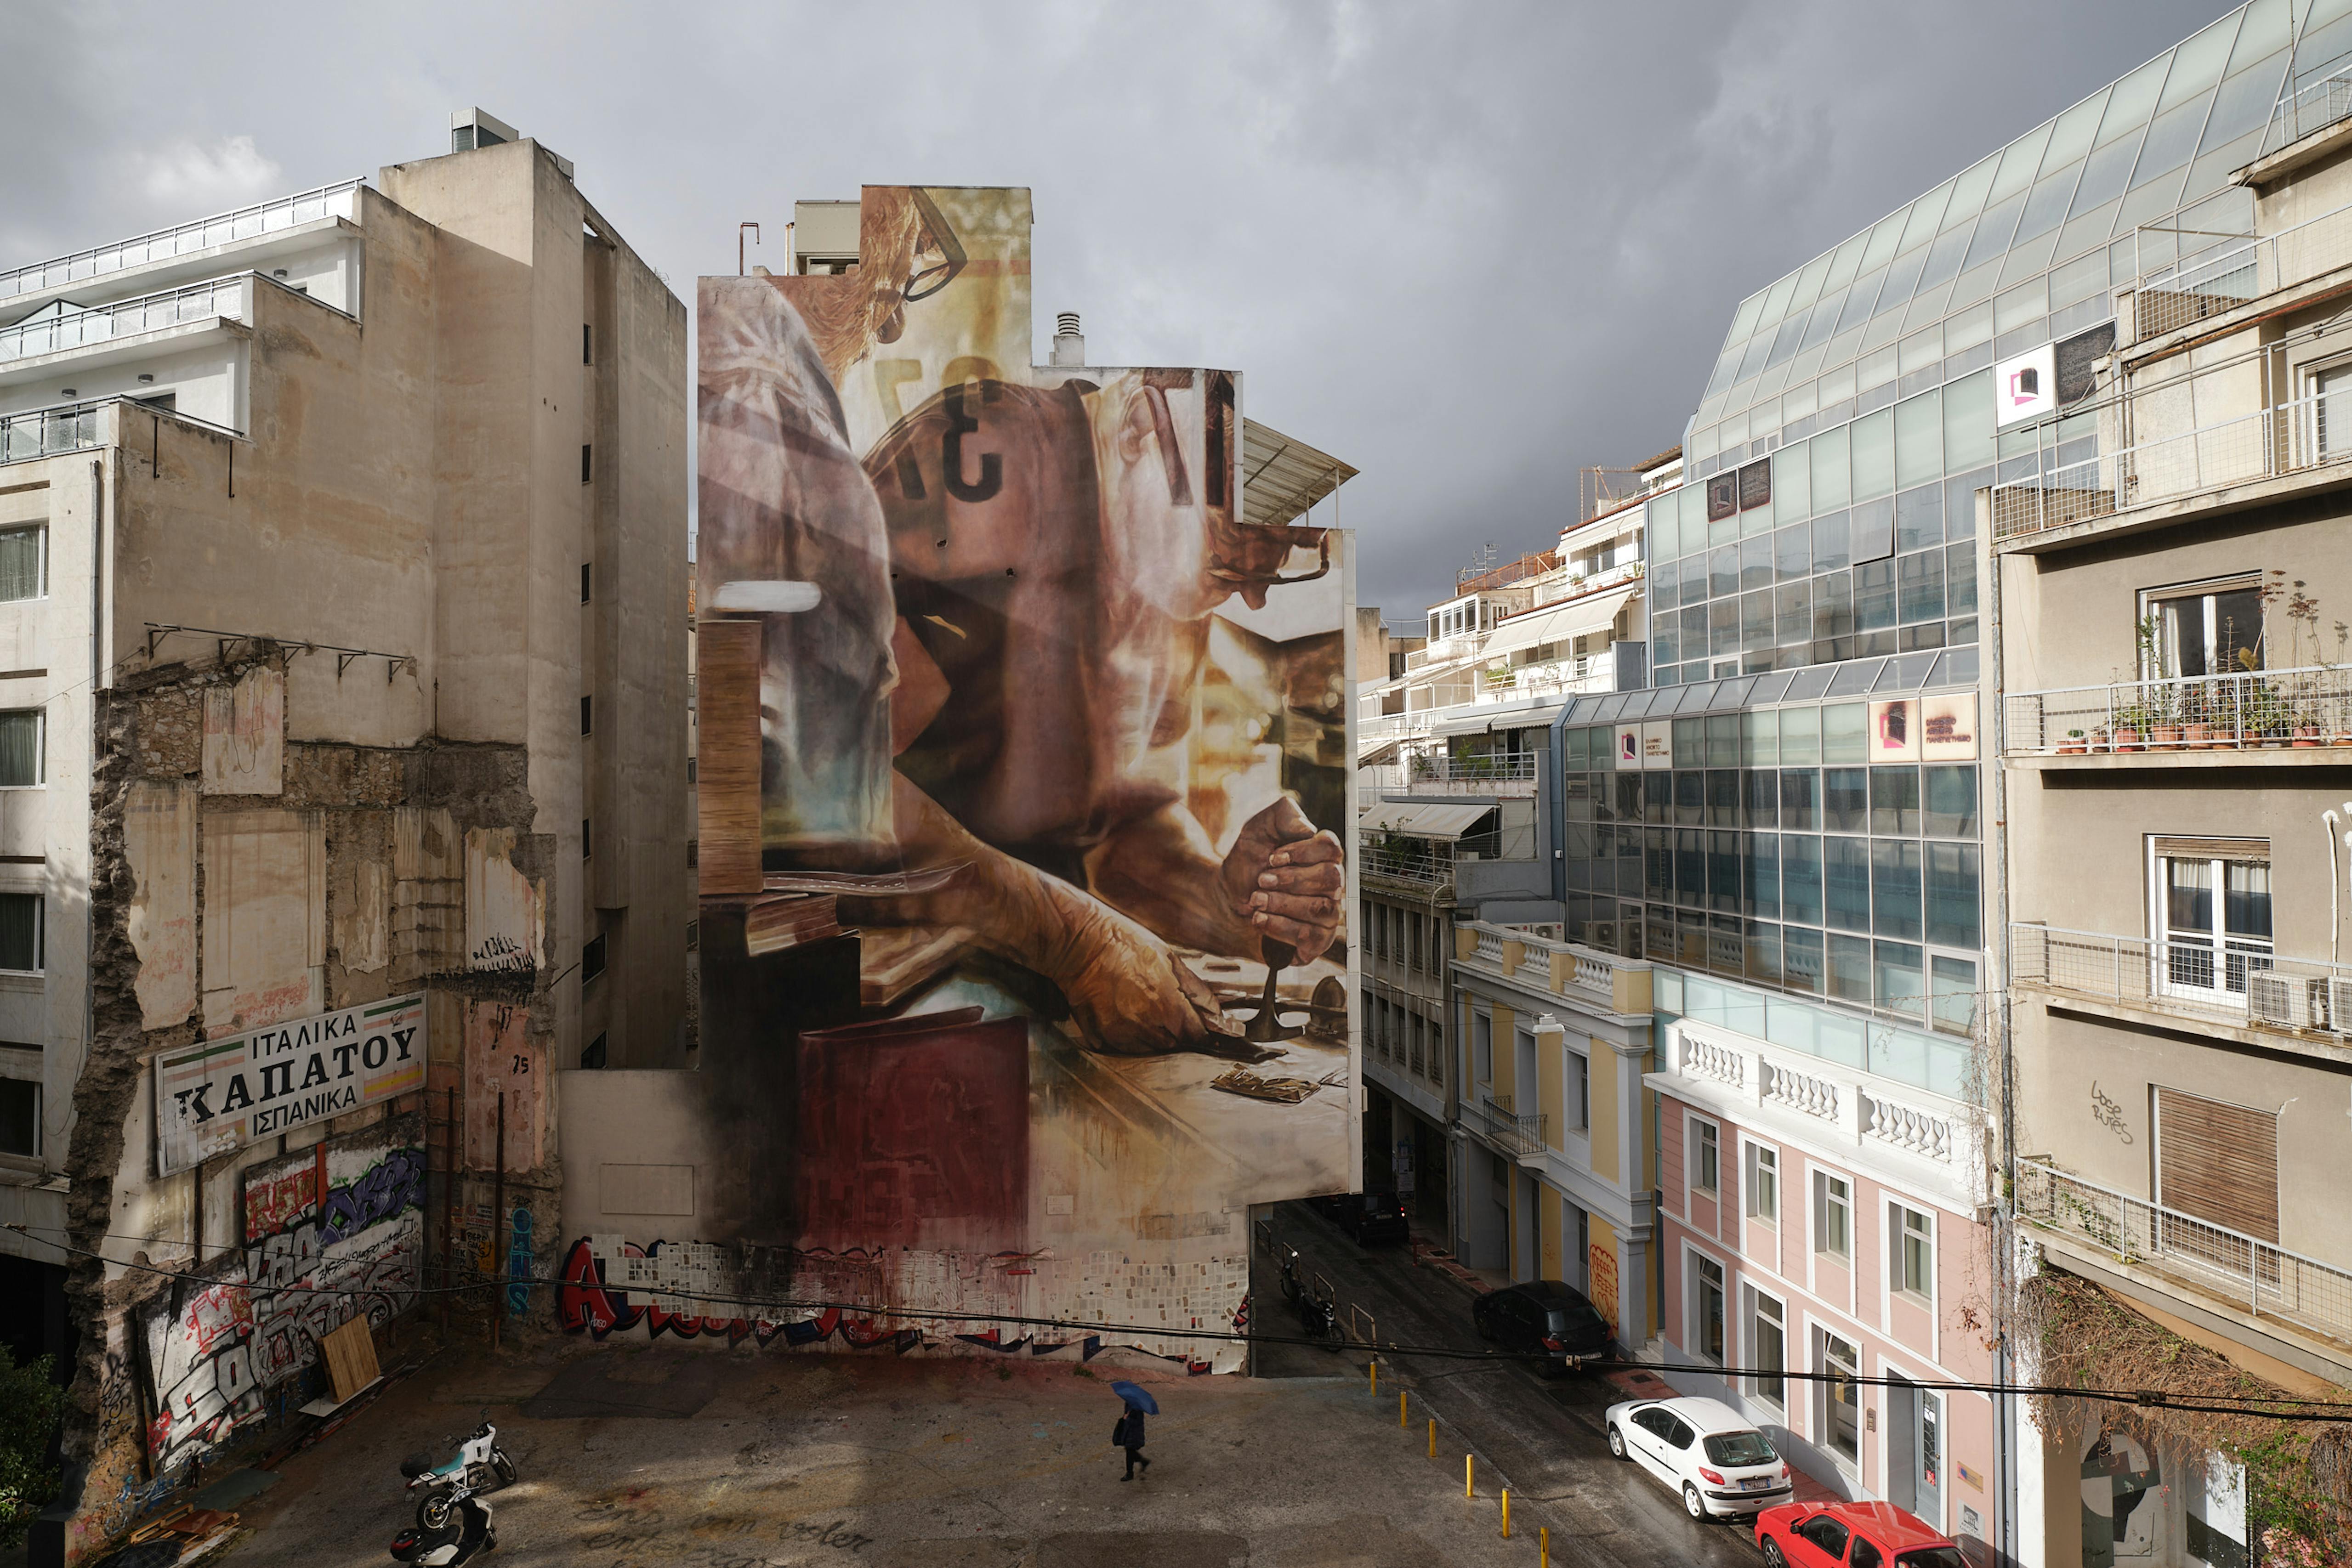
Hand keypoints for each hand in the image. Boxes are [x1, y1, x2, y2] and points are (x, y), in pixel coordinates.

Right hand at [1055, 900, 1240, 1055]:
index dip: (1199, 1029)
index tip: (1196, 1023)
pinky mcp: (1101, 1036)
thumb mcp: (1169, 957)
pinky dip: (1131, 1037)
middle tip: (1166, 1008)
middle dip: (1176, 1030)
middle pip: (1173, 1043)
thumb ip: (1196, 989)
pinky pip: (1125, 1048)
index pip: (1194, 1034)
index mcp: (1166, 1004)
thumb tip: (1216, 1012)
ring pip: (1150, 1048)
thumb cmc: (1124, 944)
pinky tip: (1125, 1014)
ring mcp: (1121, 1033)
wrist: (1080, 943)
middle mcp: (1145, 1024)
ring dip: (1154, 1035)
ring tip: (1142, 1007)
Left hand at [1219, 798, 1344, 962]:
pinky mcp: (1316, 941)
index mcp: (1322, 855)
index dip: (1301, 852)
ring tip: (1255, 900)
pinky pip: (1309, 935)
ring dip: (1281, 903)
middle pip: (1331, 878)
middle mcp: (1331, 884)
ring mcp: (1327, 914)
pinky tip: (1259, 918)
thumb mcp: (1256, 830)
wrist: (1225, 900)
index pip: (1331, 847)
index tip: (1272, 858)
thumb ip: (1283, 815)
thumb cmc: (1247, 865)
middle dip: (1290, 879)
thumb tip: (1308, 829)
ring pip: (1320, 908)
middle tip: (1261, 880)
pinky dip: (1279, 926)